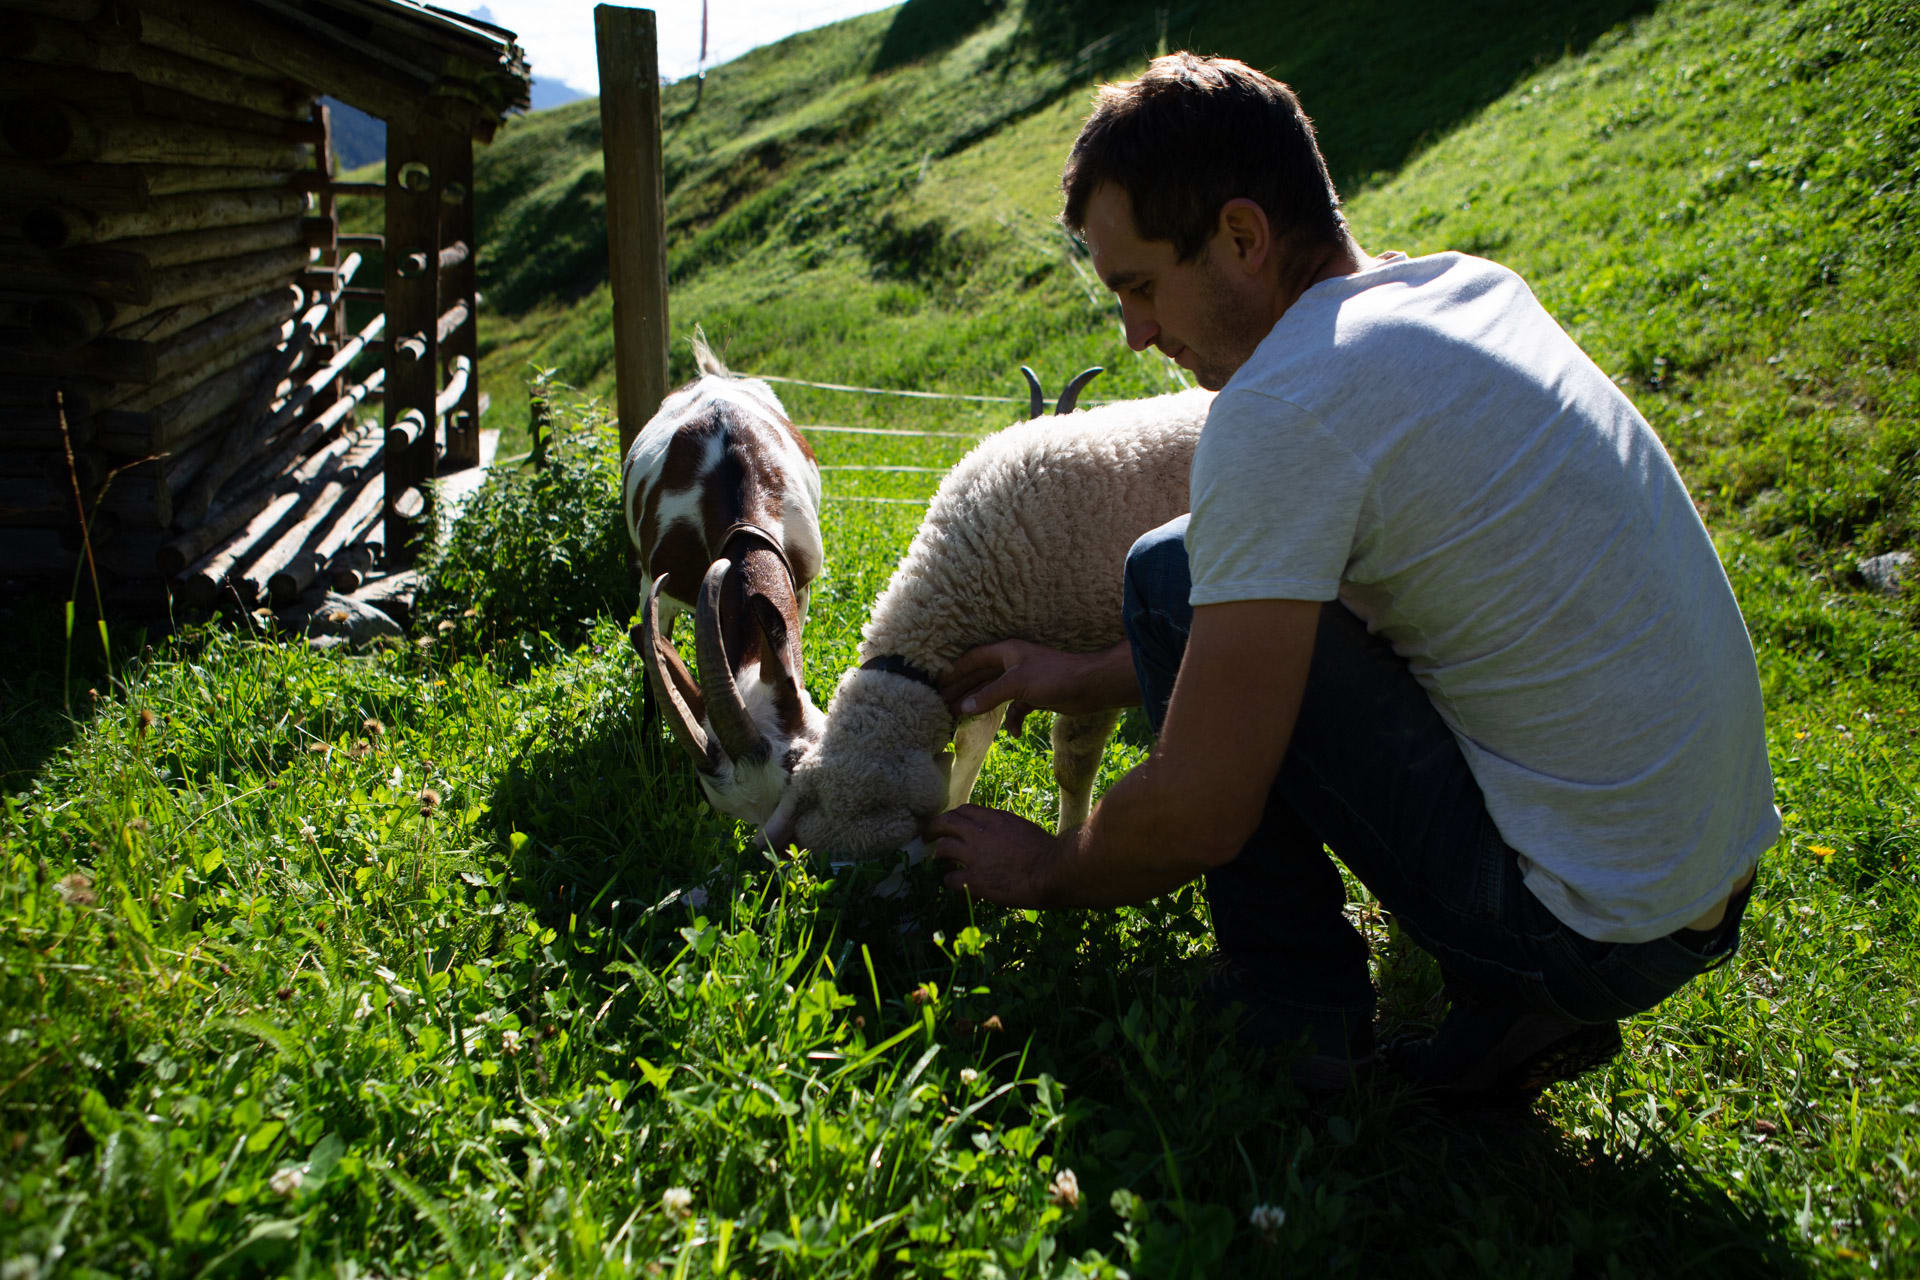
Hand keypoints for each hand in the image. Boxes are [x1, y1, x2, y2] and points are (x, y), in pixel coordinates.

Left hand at [925, 805, 1060, 906]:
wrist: (1053, 870)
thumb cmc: (1048, 851)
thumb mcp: (1022, 828)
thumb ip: (1003, 828)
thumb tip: (994, 834)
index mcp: (994, 819)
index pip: (964, 810)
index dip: (952, 817)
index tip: (949, 824)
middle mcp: (980, 833)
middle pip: (945, 823)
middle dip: (933, 829)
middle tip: (927, 837)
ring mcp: (974, 856)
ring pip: (943, 849)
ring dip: (940, 855)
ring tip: (941, 862)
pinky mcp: (975, 880)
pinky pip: (950, 879)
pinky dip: (949, 881)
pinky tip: (955, 885)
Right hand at [940, 639, 1132, 720]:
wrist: (1091, 686)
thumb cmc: (1055, 676)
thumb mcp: (1016, 684)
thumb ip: (989, 695)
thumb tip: (963, 706)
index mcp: (1006, 652)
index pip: (972, 659)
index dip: (954, 671)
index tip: (937, 684)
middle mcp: (1013, 664)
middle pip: (980, 677)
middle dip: (963, 691)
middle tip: (943, 706)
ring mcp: (1024, 680)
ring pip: (995, 694)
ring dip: (981, 706)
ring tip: (961, 719)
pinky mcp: (1036, 696)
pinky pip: (1017, 708)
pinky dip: (1013, 720)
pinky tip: (1014, 733)